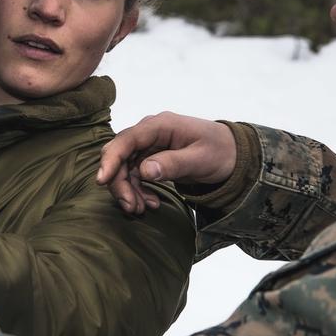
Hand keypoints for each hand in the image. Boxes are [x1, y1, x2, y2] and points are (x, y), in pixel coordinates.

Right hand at [96, 112, 236, 214]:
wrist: (233, 154)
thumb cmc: (221, 151)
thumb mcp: (201, 159)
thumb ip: (173, 164)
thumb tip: (145, 171)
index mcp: (160, 126)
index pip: (126, 140)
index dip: (111, 159)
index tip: (102, 180)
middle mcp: (149, 132)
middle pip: (120, 154)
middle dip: (119, 182)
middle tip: (131, 207)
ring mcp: (149, 144)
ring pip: (124, 167)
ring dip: (128, 189)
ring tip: (141, 209)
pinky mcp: (150, 157)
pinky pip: (135, 174)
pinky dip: (137, 190)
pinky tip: (149, 202)